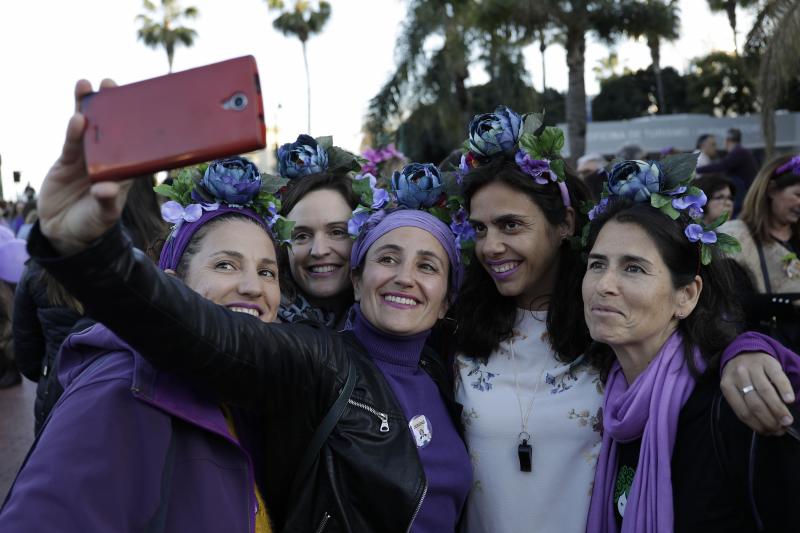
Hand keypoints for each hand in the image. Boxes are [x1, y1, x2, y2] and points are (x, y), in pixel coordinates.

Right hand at [38, 79, 132, 254]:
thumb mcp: (104, 215)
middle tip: (111, 84)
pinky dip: (73, 130)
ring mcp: (86, 158)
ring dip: (87, 108)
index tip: (140, 100)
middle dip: (110, 105)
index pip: (135, 143)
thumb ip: (106, 202)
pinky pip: (70, 143)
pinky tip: (76, 117)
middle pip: (110, 128)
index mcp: (125, 170)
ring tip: (87, 86)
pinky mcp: (66, 161)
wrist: (65, 233)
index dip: (137, 123)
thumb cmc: (93, 224)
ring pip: (88, 129)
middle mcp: (108, 160)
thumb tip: (106, 189)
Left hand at [721, 351, 795, 435]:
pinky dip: (784, 389)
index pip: (741, 411)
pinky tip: (789, 400)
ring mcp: (753, 367)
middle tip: (780, 429)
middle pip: (754, 403)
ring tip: (787, 420)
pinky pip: (777, 376)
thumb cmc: (742, 377)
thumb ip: (746, 405)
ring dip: (777, 409)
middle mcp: (738, 376)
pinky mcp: (768, 362)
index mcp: (727, 386)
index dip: (756, 425)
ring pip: (765, 391)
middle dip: (768, 419)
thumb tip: (765, 428)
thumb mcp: (735, 388)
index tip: (768, 433)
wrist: (745, 350)